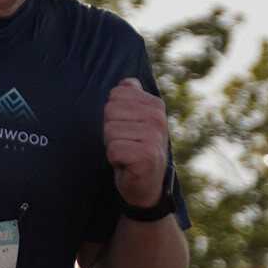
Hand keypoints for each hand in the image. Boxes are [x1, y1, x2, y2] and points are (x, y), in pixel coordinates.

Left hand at [104, 81, 169, 208]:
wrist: (146, 186)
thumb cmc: (137, 150)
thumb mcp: (136, 121)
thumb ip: (131, 99)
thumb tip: (126, 82)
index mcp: (155, 105)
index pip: (116, 95)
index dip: (114, 115)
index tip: (127, 129)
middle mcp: (158, 117)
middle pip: (110, 111)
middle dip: (111, 131)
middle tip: (125, 143)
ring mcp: (154, 136)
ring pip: (110, 130)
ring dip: (112, 146)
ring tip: (127, 154)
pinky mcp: (147, 155)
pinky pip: (114, 149)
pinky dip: (115, 160)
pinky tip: (127, 164)